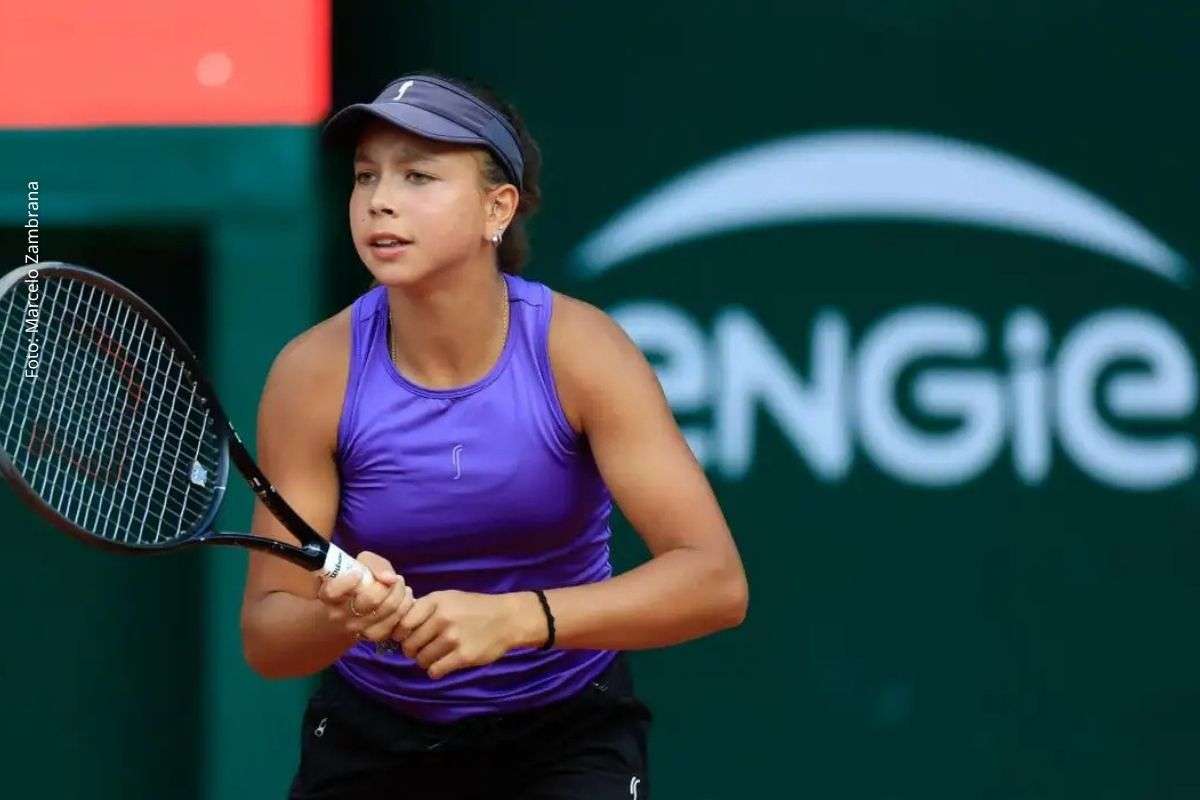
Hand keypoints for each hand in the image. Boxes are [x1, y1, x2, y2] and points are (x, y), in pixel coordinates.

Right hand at [317, 550, 414, 643]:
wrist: (352, 609)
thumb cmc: (356, 581)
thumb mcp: (359, 564)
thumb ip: (372, 564)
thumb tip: (389, 578)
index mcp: (329, 596)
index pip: (332, 592)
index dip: (347, 582)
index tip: (358, 573)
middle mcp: (340, 615)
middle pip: (371, 599)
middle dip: (388, 584)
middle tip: (393, 577)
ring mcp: (357, 628)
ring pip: (389, 608)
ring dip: (400, 592)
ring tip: (399, 585)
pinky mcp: (374, 636)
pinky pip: (397, 620)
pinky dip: (405, 605)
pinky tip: (403, 598)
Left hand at [391, 590, 529, 679]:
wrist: (507, 619)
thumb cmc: (474, 608)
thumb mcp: (449, 598)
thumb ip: (425, 608)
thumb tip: (397, 626)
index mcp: (436, 601)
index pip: (403, 623)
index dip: (401, 634)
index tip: (407, 637)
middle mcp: (443, 618)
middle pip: (409, 644)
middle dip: (412, 650)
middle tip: (421, 649)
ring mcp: (453, 638)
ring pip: (421, 659)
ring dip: (424, 661)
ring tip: (435, 656)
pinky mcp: (463, 656)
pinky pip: (435, 670)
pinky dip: (435, 671)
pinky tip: (443, 664)